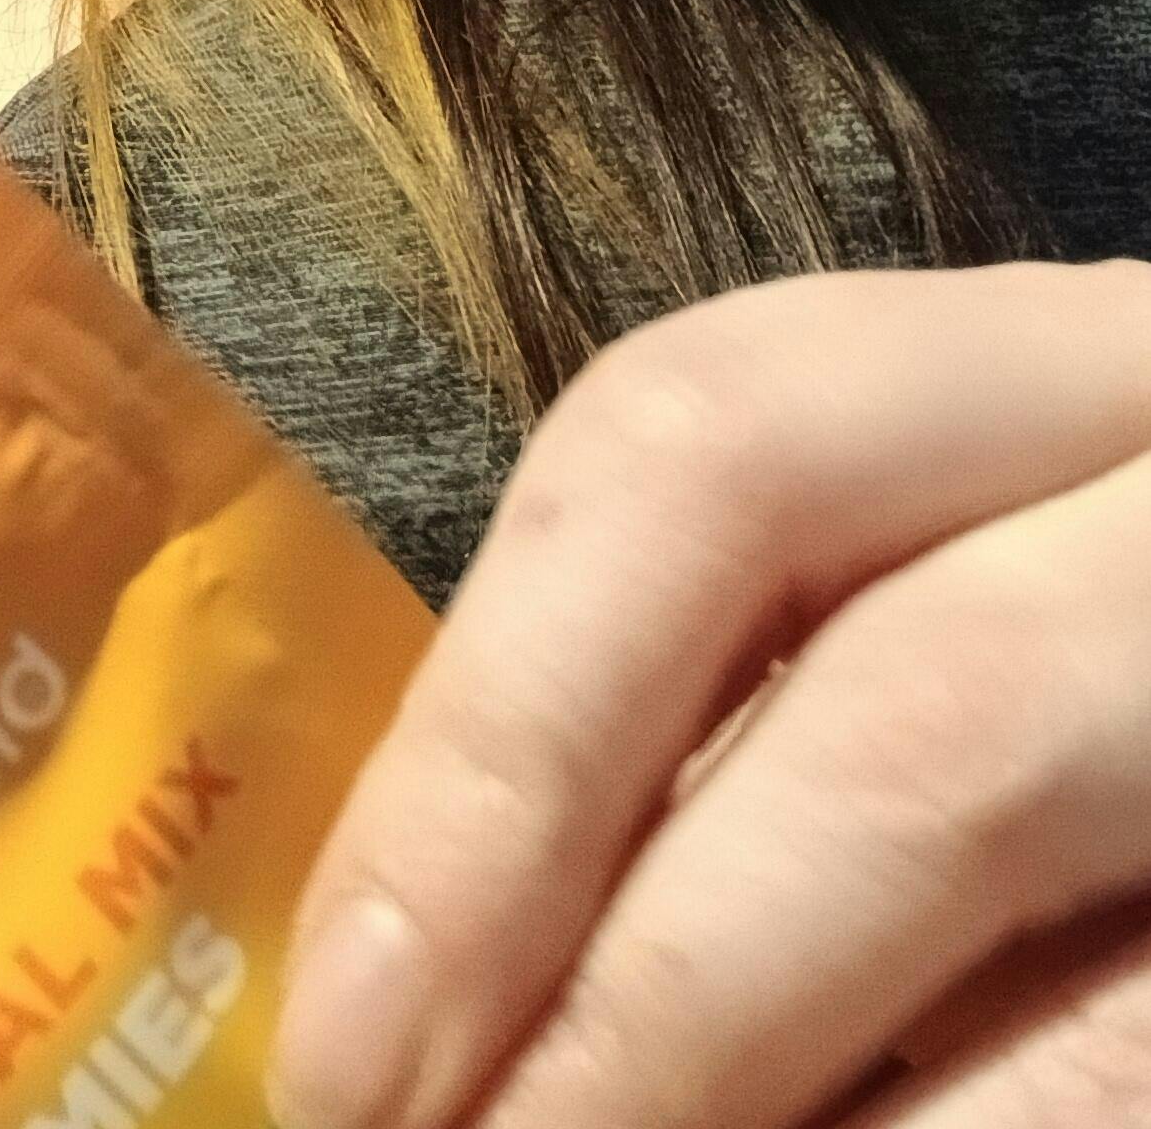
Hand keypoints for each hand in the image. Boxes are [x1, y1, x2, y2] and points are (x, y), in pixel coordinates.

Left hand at [264, 260, 1150, 1128]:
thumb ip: (722, 738)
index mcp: (1055, 374)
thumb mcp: (935, 619)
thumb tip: (405, 1002)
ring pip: (1096, 1027)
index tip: (340, 1041)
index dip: (493, 755)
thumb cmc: (1090, 696)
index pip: (707, 444)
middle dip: (642, 1008)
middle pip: (917, 710)